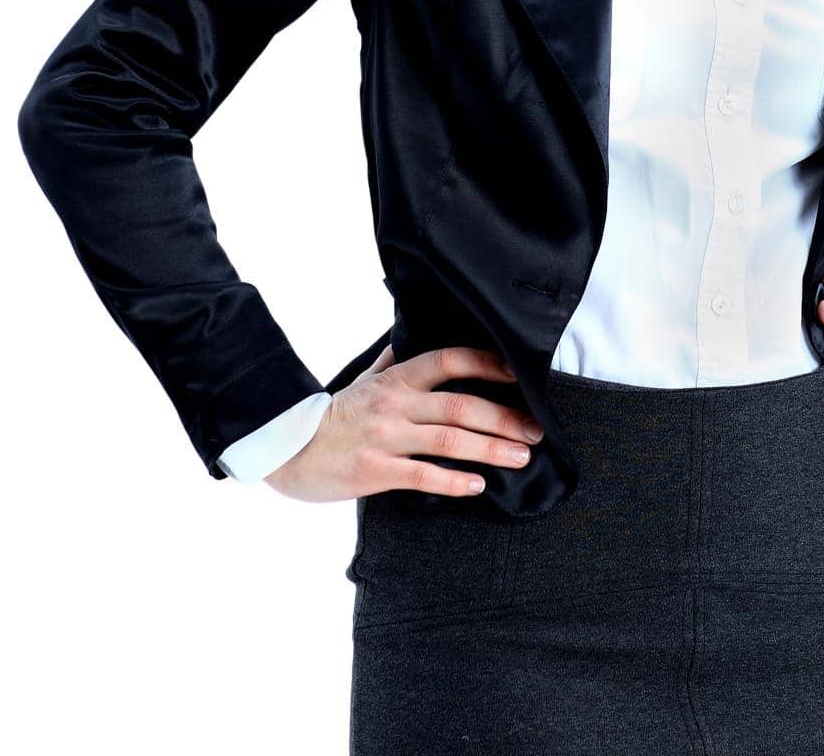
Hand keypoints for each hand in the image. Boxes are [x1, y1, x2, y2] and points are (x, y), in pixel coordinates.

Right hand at [263, 344, 543, 502]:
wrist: (288, 448)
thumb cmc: (334, 415)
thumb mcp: (364, 379)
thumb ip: (392, 361)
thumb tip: (407, 338)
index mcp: (397, 378)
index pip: (450, 360)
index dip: (488, 364)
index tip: (521, 375)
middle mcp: (395, 402)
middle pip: (460, 405)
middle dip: (503, 418)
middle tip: (536, 432)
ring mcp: (385, 436)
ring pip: (448, 439)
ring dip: (490, 449)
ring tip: (520, 457)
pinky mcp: (374, 470)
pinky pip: (422, 475)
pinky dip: (453, 480)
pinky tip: (478, 485)